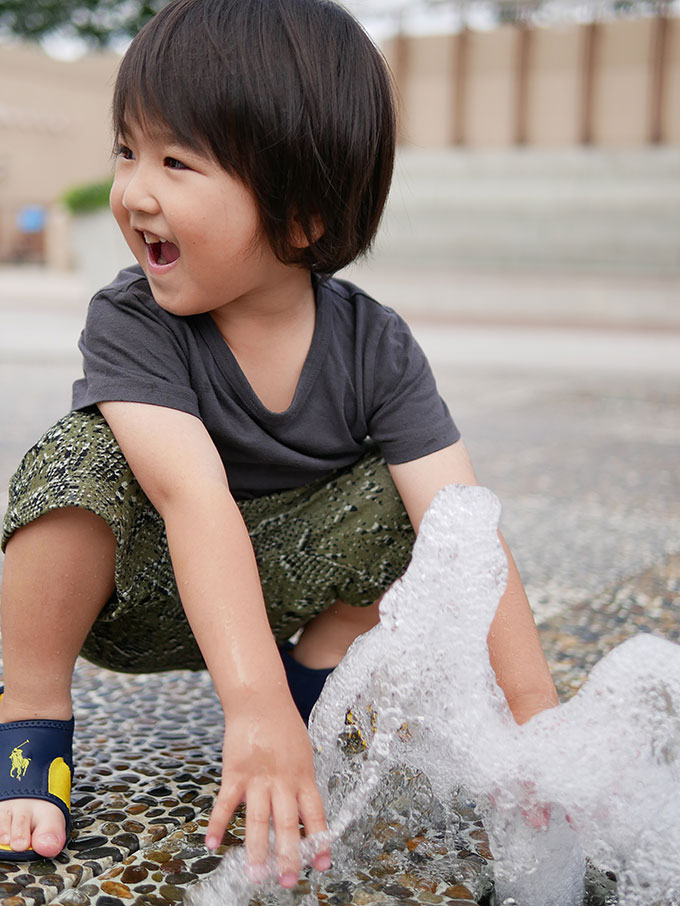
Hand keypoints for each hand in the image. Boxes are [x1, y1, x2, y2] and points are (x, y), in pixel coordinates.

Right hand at [205, 696, 330, 887]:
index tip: (323, 865)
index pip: (316, 813)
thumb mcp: (303, 754)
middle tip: (289, 881)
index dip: (320, 839)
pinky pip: (226, 802)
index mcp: (303, 776)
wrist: (260, 700)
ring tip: (255, 876)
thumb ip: (301, 785)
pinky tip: (212, 844)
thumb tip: (305, 817)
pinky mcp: (235, 772)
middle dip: (289, 854)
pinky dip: (218, 824)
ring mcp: (258, 777)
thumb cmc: (283, 727)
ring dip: (257, 849)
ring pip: (259, 818)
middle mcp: (283, 780)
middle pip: (288, 822)